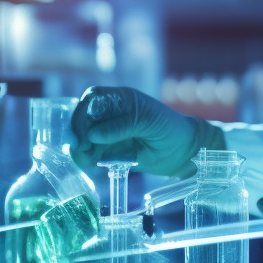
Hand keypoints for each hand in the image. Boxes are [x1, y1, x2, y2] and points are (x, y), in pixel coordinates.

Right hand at [72, 86, 224, 177]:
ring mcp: (108, 131)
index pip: (92, 99)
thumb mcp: (149, 122)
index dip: (83, 114)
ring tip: (86, 161)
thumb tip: (93, 135)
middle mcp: (111, 113)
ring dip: (79, 148)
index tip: (84, 134)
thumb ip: (122, 126)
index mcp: (121, 99)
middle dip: (78, 133)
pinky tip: (88, 164)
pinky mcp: (109, 149)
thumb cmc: (171, 129)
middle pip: (82, 118)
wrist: (184, 151)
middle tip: (80, 150)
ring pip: (83, 136)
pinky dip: (85, 158)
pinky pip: (90, 152)